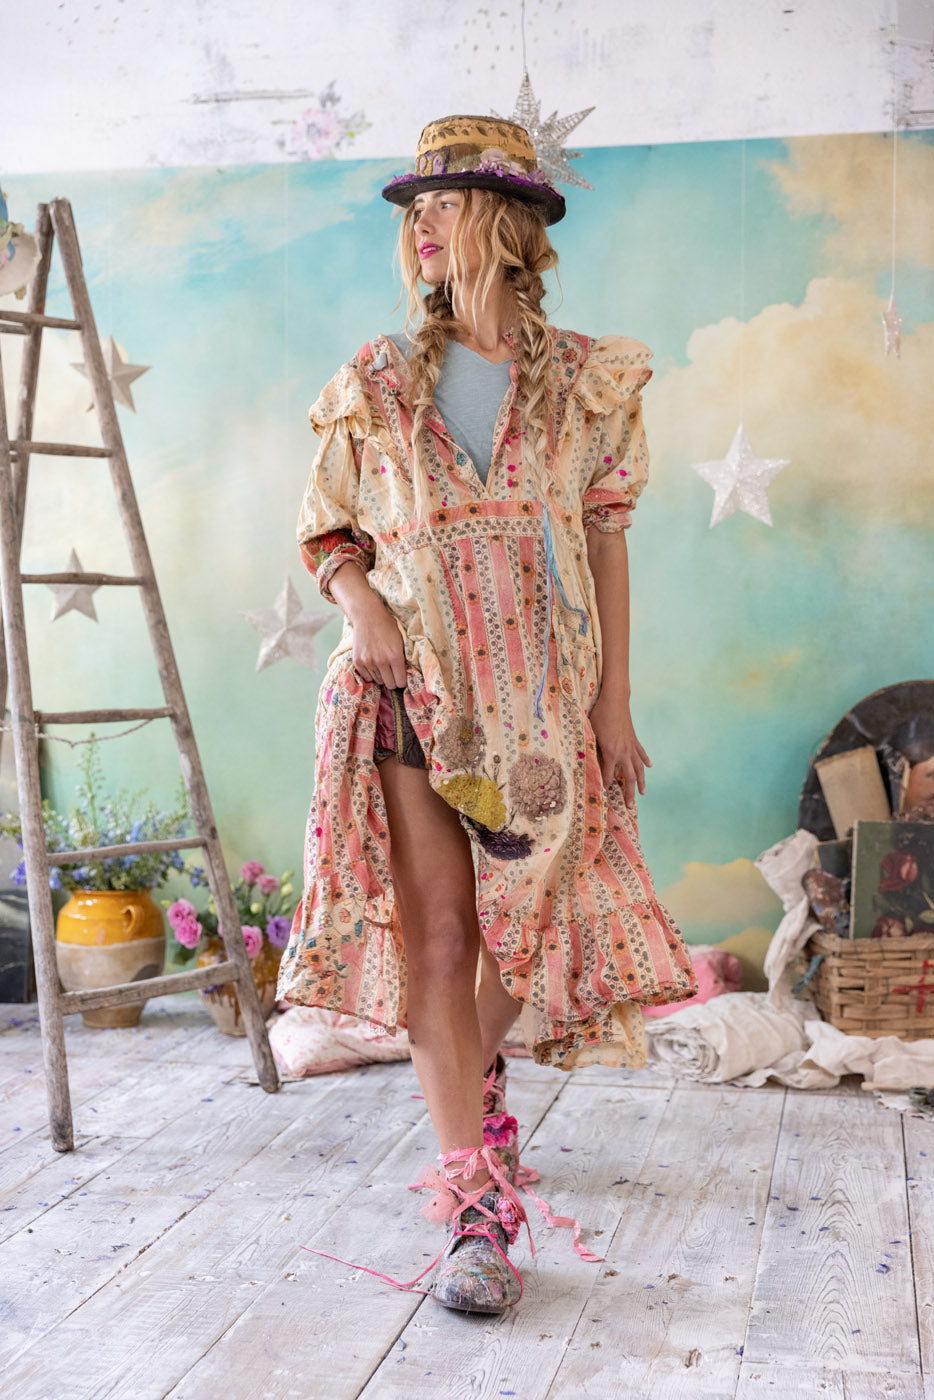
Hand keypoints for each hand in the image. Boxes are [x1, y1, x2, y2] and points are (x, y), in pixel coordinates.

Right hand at [350, 601, 407, 688]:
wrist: (368, 616)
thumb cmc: (387, 627)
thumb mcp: (401, 641)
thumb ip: (403, 658)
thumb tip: (404, 675)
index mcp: (395, 656)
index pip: (401, 682)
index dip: (402, 682)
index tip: (401, 679)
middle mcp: (382, 661)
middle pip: (390, 684)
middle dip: (392, 681)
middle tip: (392, 674)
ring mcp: (368, 662)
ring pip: (378, 681)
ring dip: (381, 676)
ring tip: (381, 666)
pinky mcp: (358, 661)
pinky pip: (366, 677)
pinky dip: (370, 674)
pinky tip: (373, 665)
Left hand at [588, 690, 651, 807]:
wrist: (614, 700)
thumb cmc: (599, 715)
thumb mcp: (591, 733)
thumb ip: (592, 748)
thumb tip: (587, 761)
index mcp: (611, 752)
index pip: (609, 775)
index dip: (606, 786)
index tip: (604, 796)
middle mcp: (624, 752)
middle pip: (629, 778)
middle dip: (629, 793)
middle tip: (630, 807)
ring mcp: (631, 746)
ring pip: (639, 769)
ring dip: (641, 782)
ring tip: (643, 794)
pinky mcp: (635, 740)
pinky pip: (641, 753)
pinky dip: (645, 761)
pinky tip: (649, 767)